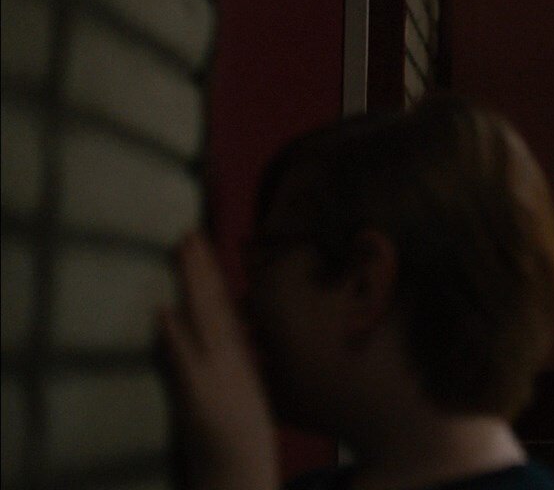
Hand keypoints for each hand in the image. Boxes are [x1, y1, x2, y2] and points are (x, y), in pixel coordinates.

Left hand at [159, 232, 277, 489]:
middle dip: (201, 268)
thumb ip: (241, 355)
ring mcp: (215, 376)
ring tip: (183, 252)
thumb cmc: (241, 438)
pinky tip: (164, 312)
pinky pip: (186, 360)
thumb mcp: (245, 389)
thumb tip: (237, 322)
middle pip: (213, 305)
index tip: (199, 240)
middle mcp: (230, 360)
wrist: (242, 476)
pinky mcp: (200, 397)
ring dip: (193, 286)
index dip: (210, 273)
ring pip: (203, 321)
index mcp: (238, 357)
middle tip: (189, 231)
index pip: (222, 305)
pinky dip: (175, 335)